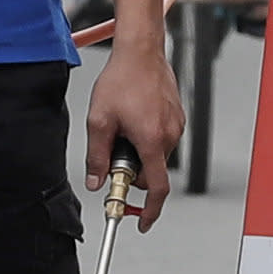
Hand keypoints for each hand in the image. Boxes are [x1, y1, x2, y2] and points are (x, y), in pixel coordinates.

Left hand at [85, 38, 183, 228]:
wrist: (141, 51)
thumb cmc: (121, 80)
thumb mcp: (99, 121)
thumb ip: (97, 156)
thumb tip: (95, 182)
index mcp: (152, 141)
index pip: (156, 189)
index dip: (150, 211)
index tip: (142, 223)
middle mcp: (170, 135)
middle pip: (152, 172)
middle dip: (132, 170)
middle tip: (112, 151)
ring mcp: (176, 125)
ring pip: (156, 154)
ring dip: (138, 151)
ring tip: (122, 124)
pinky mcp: (177, 115)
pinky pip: (161, 137)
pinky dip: (147, 137)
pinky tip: (133, 115)